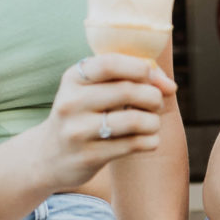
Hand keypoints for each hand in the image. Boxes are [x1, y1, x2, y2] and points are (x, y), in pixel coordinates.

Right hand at [45, 52, 174, 190]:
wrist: (49, 156)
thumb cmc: (83, 114)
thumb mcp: (92, 89)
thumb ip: (129, 78)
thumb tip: (170, 85)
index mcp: (74, 78)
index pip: (110, 63)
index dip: (140, 68)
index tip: (152, 76)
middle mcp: (71, 102)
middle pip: (127, 91)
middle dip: (153, 96)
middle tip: (156, 103)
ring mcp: (77, 131)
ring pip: (135, 120)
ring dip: (154, 121)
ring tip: (152, 123)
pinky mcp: (88, 156)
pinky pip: (134, 145)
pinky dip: (150, 140)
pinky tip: (147, 139)